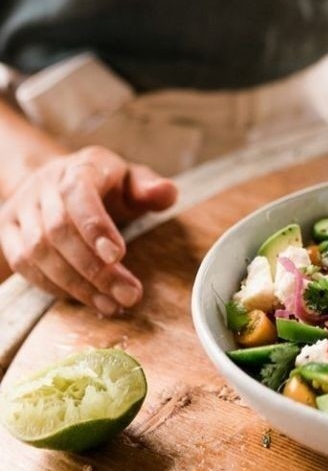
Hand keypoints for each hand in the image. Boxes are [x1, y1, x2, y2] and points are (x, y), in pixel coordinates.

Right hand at [0, 145, 177, 313]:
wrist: (60, 182)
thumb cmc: (106, 186)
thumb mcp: (132, 181)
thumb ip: (149, 188)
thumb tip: (168, 192)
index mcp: (80, 167)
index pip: (79, 192)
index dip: (95, 225)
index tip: (119, 256)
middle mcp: (45, 184)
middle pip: (60, 230)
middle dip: (94, 268)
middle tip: (128, 294)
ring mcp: (22, 208)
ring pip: (39, 251)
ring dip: (76, 284)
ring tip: (111, 304)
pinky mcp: (6, 230)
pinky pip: (23, 264)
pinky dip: (53, 286)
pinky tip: (83, 299)